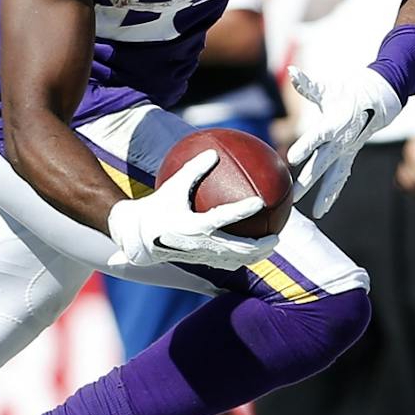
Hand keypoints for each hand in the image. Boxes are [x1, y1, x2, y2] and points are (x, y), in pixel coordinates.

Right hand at [106, 149, 280, 270]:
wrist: (137, 236)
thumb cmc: (157, 207)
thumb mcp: (172, 186)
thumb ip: (193, 169)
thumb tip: (213, 152)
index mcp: (193, 224)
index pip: (222, 217)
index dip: (242, 210)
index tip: (259, 202)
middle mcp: (199, 243)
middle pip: (237, 248)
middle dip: (260, 245)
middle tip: (276, 235)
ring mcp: (200, 255)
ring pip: (234, 260)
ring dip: (254, 256)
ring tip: (270, 247)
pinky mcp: (199, 261)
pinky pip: (225, 263)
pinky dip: (241, 259)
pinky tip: (250, 253)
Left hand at [285, 64, 402, 217]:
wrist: (379, 101)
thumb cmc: (347, 93)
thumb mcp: (327, 88)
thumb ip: (307, 85)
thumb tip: (291, 72)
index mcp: (335, 123)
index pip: (318, 136)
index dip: (306, 146)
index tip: (292, 158)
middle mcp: (342, 141)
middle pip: (323, 163)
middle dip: (309, 179)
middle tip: (293, 194)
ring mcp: (347, 151)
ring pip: (334, 176)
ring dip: (323, 193)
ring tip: (313, 212)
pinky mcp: (349, 157)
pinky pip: (341, 178)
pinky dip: (333, 193)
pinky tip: (322, 210)